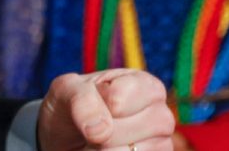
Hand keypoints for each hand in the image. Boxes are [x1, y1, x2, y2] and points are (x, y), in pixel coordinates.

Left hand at [37, 69, 174, 150]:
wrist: (66, 138)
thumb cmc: (71, 108)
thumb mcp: (67, 90)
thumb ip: (82, 100)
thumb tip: (100, 131)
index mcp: (144, 84)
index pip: (118, 98)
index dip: (97, 104)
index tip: (94, 100)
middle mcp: (160, 114)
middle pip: (125, 129)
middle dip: (99, 131)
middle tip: (94, 125)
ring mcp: (162, 143)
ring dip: (102, 150)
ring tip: (98, 141)